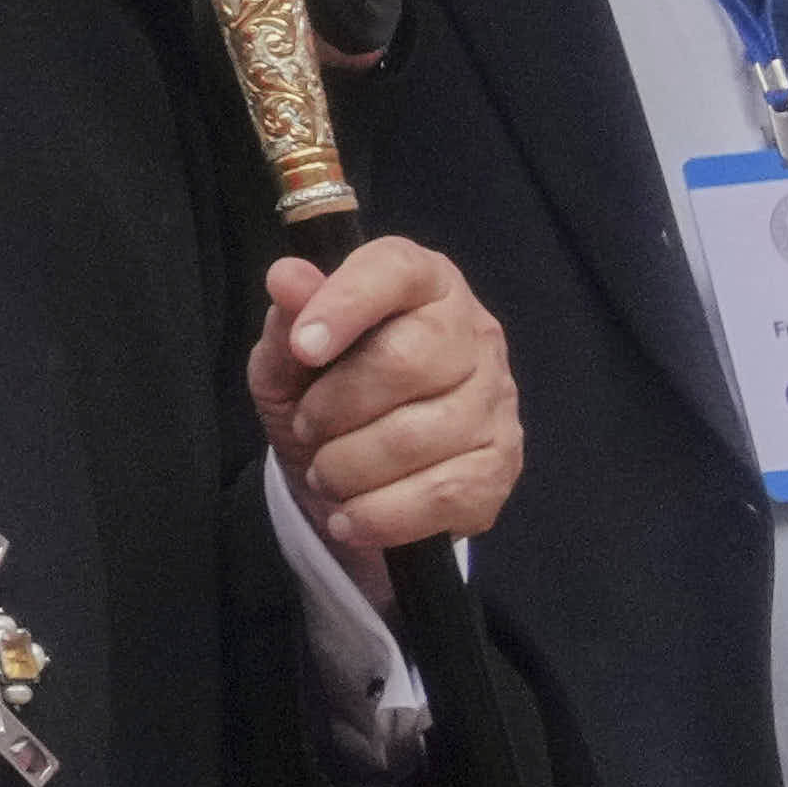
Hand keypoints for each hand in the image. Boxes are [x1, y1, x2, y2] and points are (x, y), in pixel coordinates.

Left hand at [255, 242, 520, 563]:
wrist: (349, 479)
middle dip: (335, 406)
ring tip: (326, 473)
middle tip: (309, 427)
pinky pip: (439, 496)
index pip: (397, 271)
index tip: (302, 347)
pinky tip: (350, 515)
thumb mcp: (286, 360)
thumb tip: (286, 277)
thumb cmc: (322, 397)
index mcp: (424, 284)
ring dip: (347, 467)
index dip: (347, 304)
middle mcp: (474, 334)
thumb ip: (287, 319)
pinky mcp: (500, 466)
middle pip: (406, 361)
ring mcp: (496, 402)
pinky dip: (377, 514)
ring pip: (416, 437)